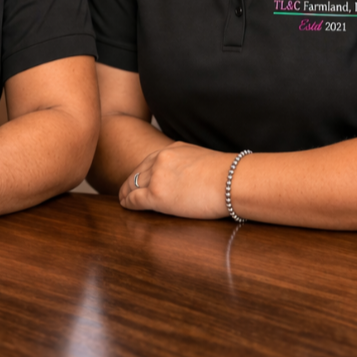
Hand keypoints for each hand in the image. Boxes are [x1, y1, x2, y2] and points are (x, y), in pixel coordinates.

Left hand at [119, 141, 234, 218]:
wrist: (232, 181)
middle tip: (125, 191)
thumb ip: (186, 163)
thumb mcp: (200, 159)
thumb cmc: (226, 175)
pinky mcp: (156, 194)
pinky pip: (134, 199)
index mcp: (171, 150)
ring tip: (124, 199)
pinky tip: (125, 205)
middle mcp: (160, 160)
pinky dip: (127, 202)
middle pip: (138, 173)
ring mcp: (157, 176)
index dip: (141, 173)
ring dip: (127, 192)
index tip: (137, 179)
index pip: (148, 162)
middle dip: (131, 182)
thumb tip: (187, 175)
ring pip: (133, 185)